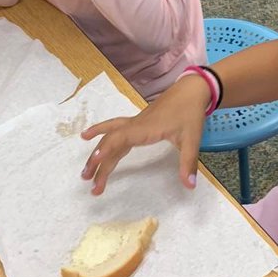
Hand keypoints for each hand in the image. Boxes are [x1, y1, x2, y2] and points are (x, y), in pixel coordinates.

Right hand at [80, 75, 211, 194]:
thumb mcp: (192, 139)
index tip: (95, 160)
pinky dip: (103, 139)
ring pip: (110, 137)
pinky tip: (92, 142)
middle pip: (111, 141)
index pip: (121, 138)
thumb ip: (188, 163)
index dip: (108, 148)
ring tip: (85, 171)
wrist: (191, 90)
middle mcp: (135, 126)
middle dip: (97, 160)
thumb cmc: (189, 113)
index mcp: (146, 128)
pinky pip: (116, 133)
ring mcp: (135, 124)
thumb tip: (189, 186)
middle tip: (87, 179)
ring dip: (98, 152)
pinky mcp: (137, 124)